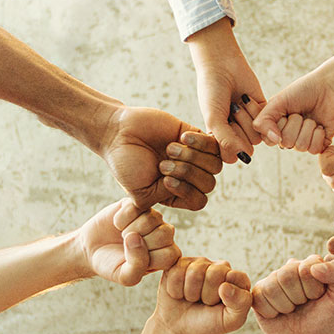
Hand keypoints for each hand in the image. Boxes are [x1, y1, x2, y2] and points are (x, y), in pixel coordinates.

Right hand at [77, 200, 179, 285]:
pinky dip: (121, 218)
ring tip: (123, 235)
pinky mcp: (136, 204)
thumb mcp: (125, 276)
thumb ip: (137, 267)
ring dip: (130, 229)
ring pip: (152, 218)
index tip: (134, 261)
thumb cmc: (112, 265)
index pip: (171, 254)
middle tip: (127, 246)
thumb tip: (137, 238)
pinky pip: (135, 206)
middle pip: (166, 233)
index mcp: (167, 254)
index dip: (150, 258)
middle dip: (141, 242)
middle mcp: (163, 234)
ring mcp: (151, 217)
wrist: (92, 249)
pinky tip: (117, 224)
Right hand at [102, 107, 222, 210]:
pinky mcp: (195, 136)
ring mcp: (193, 156)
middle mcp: (187, 176)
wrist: (118, 132)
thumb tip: (193, 188)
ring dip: (193, 157)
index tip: (166, 180)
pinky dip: (201, 142)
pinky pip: (215, 144)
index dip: (187, 192)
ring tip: (170, 149)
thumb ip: (165, 197)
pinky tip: (181, 137)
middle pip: (208, 184)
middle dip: (187, 174)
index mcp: (175, 193)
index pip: (198, 201)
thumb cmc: (125, 163)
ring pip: (215, 165)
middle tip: (163, 164)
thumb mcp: (141, 193)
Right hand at [153, 257, 251, 333]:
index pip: (235, 276)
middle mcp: (220, 266)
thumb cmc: (208, 324)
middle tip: (204, 303)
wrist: (178, 328)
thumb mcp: (231, 320)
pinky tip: (179, 294)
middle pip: (213, 273)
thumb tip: (225, 285)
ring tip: (192, 299)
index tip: (220, 304)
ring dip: (190, 293)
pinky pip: (176, 273)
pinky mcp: (179, 263)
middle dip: (206, 295)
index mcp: (237, 279)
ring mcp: (199, 263)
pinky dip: (175, 290)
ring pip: (194, 273)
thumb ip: (241, 303)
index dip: (225, 294)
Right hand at [187, 20, 264, 163]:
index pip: (230, 156)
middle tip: (229, 108)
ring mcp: (249, 125)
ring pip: (258, 137)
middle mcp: (235, 135)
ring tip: (237, 102)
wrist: (223, 65)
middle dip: (238, 126)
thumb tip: (246, 158)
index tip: (219, 122)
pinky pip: (267, 122)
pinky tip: (246, 98)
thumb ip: (226, 141)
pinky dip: (256, 109)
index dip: (228, 141)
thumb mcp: (213, 118)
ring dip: (247, 117)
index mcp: (219, 140)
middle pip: (246, 147)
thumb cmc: (212, 91)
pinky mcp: (263, 113)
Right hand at [253, 67, 333, 152]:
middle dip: (295, 123)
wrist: (330, 87)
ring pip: (300, 146)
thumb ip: (264, 121)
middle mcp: (289, 136)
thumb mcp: (277, 101)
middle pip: (286, 143)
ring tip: (311, 117)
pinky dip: (318, 134)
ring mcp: (305, 141)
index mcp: (277, 127)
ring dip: (307, 127)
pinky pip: (314, 149)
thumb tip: (274, 141)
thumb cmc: (303, 91)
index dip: (278, 125)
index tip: (284, 112)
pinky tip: (320, 125)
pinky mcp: (320, 144)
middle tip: (300, 112)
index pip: (269, 139)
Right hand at [253, 256, 333, 333]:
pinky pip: (259, 298)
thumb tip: (315, 266)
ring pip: (272, 287)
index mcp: (312, 263)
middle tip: (304, 306)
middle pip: (286, 275)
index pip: (306, 268)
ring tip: (292, 310)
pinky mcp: (258, 294)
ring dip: (285, 306)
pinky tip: (279, 315)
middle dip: (298, 298)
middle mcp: (291, 267)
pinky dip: (271, 312)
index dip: (313, 289)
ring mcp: (273, 280)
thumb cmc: (326, 321)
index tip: (318, 298)